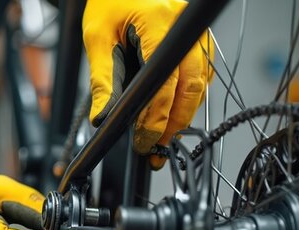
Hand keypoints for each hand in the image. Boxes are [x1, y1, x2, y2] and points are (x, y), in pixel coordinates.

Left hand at [83, 0, 213, 168]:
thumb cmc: (108, 1)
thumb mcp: (97, 38)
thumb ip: (102, 79)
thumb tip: (103, 117)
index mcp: (158, 21)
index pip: (165, 78)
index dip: (158, 114)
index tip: (146, 137)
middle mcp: (184, 25)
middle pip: (192, 84)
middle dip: (175, 121)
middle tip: (156, 145)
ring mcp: (194, 31)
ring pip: (201, 81)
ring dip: (184, 112)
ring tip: (162, 136)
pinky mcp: (196, 38)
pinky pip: (201, 72)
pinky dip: (188, 95)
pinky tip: (172, 111)